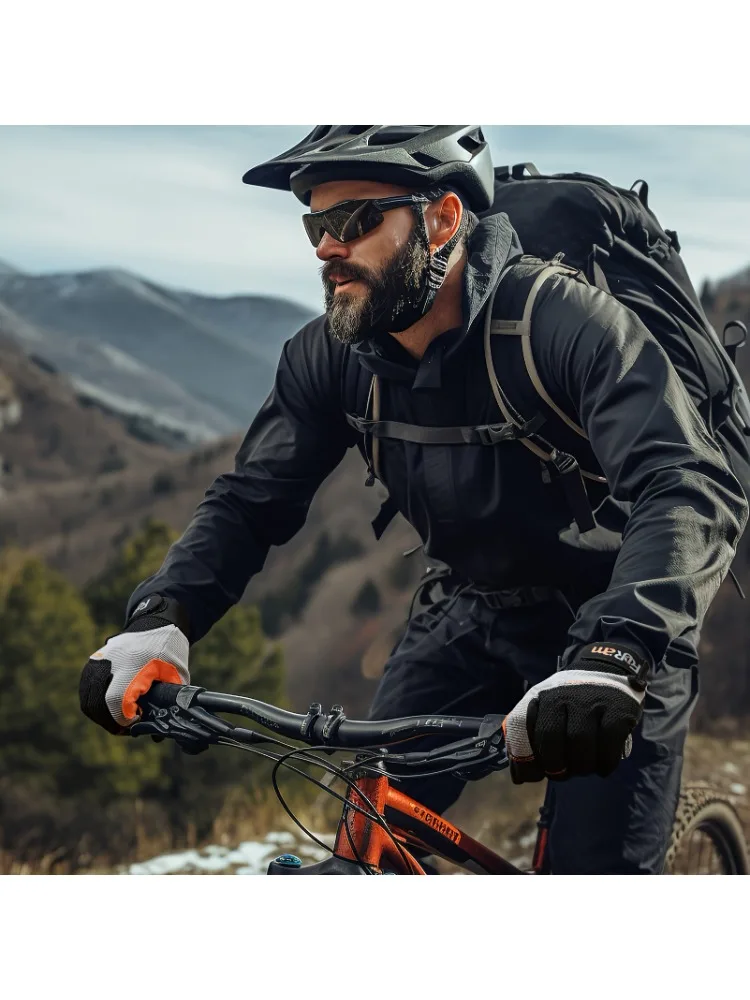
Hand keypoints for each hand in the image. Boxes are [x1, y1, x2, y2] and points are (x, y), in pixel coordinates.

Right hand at [79, 595, 189, 733]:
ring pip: (88, 700)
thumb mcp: (177, 676)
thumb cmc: (170, 651)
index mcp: (135, 665)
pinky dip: (94, 704)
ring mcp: (100, 661)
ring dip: (101, 716)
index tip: (135, 723)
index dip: (122, 719)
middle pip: (97, 704)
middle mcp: (112, 663)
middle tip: (126, 728)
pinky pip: (86, 690)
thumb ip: (167, 704)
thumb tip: (155, 736)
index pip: (116, 700)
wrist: (156, 623)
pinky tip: (109, 708)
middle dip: (111, 722)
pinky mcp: (94, 662)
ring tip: (118, 720)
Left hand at [503, 642, 647, 783]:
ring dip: (581, 766)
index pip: (520, 726)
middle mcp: (561, 696)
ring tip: (583, 768)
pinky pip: (609, 744)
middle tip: (562, 773)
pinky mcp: (618, 709)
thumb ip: (530, 736)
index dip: (522, 757)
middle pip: (550, 738)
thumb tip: (518, 776)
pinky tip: (603, 766)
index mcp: (539, 697)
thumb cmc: (572, 700)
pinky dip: (605, 763)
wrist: (608, 668)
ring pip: (580, 743)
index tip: (530, 776)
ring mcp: (590, 701)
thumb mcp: (546, 708)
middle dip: (554, 765)